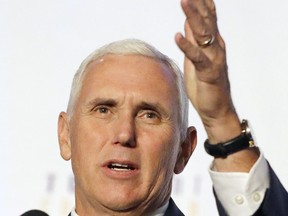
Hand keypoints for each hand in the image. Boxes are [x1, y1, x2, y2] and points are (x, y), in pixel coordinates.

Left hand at [175, 0, 258, 170]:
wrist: (216, 109)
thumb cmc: (205, 84)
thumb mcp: (196, 58)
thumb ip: (194, 40)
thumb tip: (187, 22)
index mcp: (212, 43)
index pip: (208, 17)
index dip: (201, 3)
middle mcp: (216, 47)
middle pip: (206, 20)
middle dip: (197, 4)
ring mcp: (214, 59)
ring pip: (204, 34)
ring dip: (193, 17)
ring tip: (184, 1)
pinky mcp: (209, 73)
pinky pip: (197, 58)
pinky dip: (187, 47)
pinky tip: (177, 36)